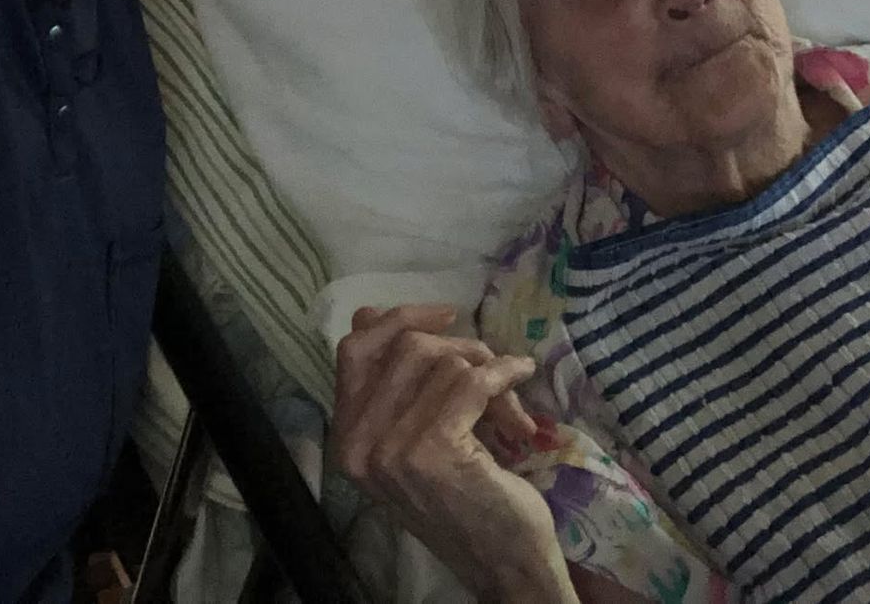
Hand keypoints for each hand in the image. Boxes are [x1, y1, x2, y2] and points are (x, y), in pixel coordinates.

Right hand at [332, 304, 576, 603]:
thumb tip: (366, 311)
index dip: (400, 319)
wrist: (500, 558)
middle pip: (406, 347)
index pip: (354, 349)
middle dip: (459, 346)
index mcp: (347, 437)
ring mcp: (391, 449)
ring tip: (508, 405)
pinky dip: (505, 374)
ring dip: (488, 370)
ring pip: (445, 362)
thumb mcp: (416, 432)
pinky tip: (521, 380)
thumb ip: (394, 381)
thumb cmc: (464, 494)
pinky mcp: (433, 450)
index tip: (448, 314)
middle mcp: (358, 445)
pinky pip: (472, 380)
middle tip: (491, 370)